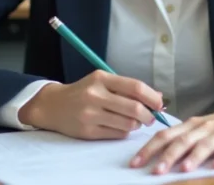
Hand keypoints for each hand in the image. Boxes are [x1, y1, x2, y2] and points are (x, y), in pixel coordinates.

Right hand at [19, 70, 163, 139]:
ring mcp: (91, 114)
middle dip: (149, 115)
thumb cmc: (84, 91)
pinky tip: (121, 126)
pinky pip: (117, 134)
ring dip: (138, 125)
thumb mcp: (103, 82)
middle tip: (150, 117)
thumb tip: (158, 97)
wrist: (54, 106)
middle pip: (134, 108)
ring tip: (135, 121)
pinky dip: (125, 131)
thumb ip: (128, 88)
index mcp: (101, 78)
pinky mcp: (88, 131)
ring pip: (128, 124)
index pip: (135, 87)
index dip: (152, 97)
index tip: (159, 104)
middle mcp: (95, 95)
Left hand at [130, 95, 213, 174]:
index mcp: (191, 125)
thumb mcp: (201, 129)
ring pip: (204, 144)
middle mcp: (202, 128)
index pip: (165, 135)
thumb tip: (158, 156)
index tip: (134, 162)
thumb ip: (183, 140)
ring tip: (184, 170)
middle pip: (181, 141)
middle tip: (153, 171)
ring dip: (193, 157)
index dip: (149, 148)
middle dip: (166, 156)